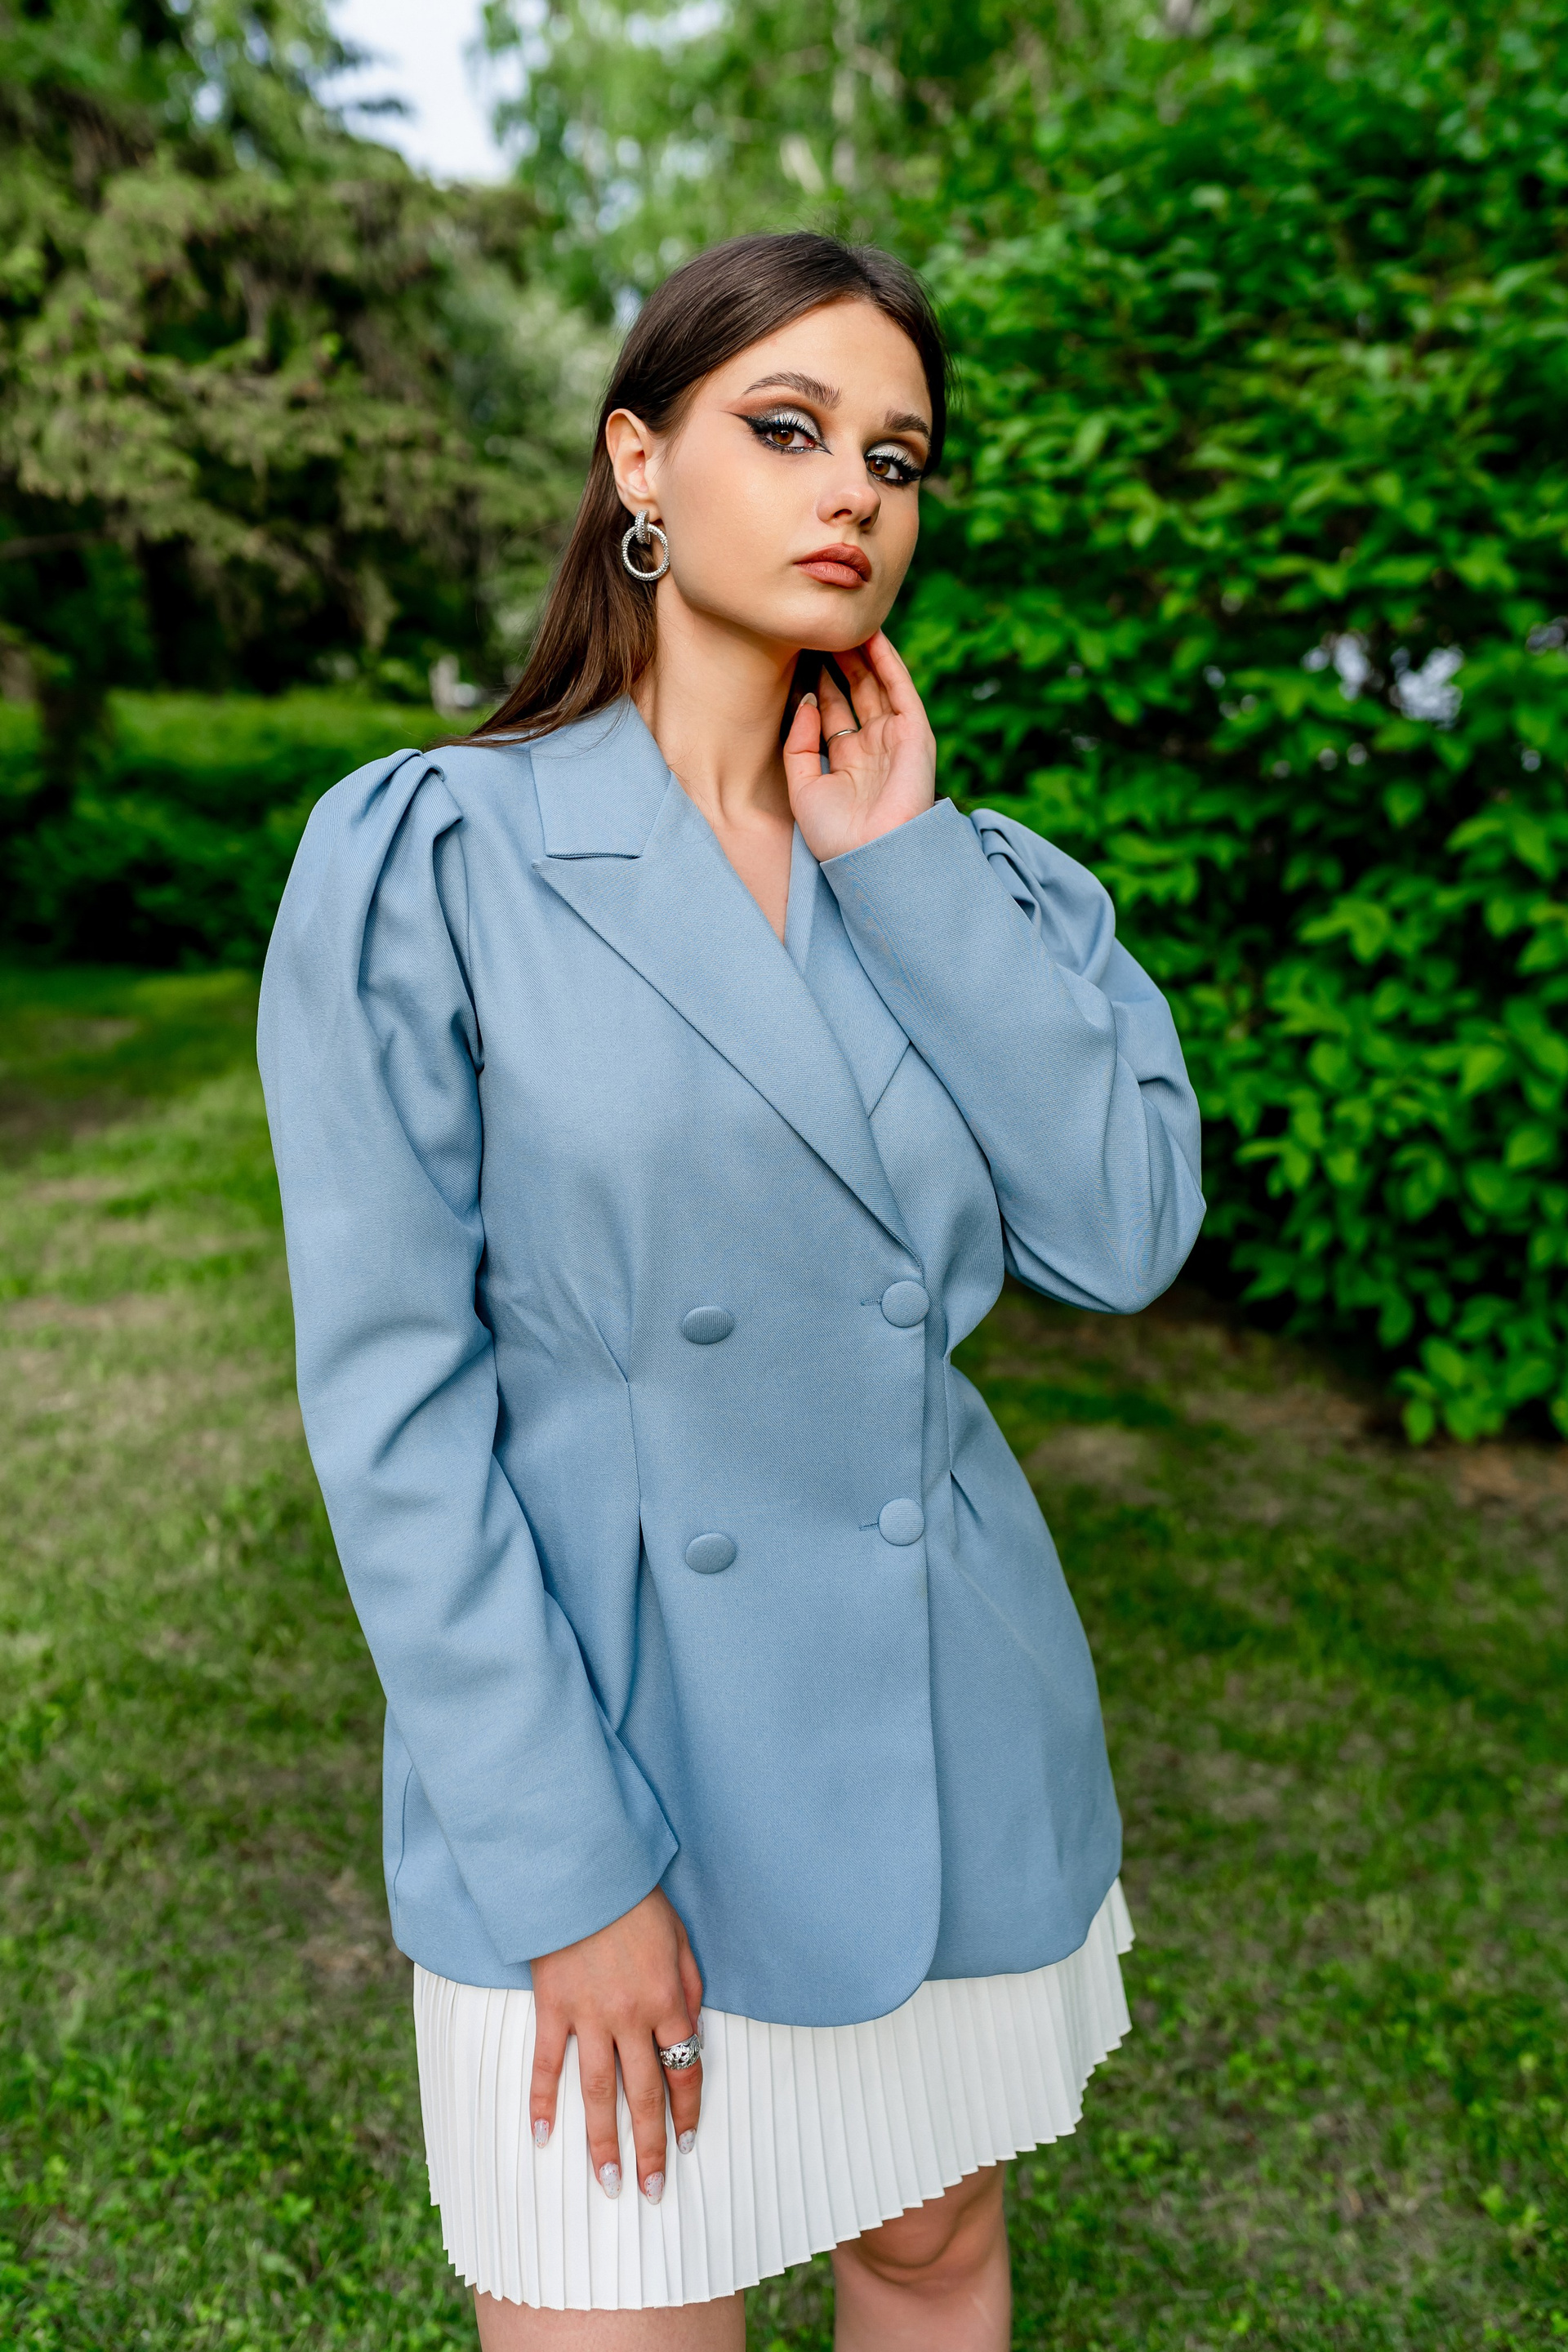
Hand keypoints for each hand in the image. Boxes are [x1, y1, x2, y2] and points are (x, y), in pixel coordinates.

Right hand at [529, 1886, 703, 2203]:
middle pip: (643, 2095)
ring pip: (598, 2092)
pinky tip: (543, 2137)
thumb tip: (690, 2033)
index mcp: (670, 2000)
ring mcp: (589, 2015)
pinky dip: (543, 2101)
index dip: (687, 2111)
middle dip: (649, 2147)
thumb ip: (689, 1991)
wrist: (586, 1872)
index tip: (687, 2143)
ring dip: (602, 2142)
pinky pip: (548, 2063)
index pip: (684, 2070)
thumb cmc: (638, 1903)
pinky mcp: (553, 2007)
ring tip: (608, 2182)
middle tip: (652, 2190)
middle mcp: (632, 2017)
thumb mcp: (682, 1942)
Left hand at [783, 629, 936, 861]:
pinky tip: (870, 634)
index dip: (815, 680)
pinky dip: (887, 660)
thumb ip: (799, 744)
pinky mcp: (915, 733)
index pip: (831, 710)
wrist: (870, 855)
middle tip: (816, 629)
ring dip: (861, 653)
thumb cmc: (835, 835)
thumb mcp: (802, 787)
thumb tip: (806, 700)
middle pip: (854, 692)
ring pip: (877, 684)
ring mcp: (894, 738)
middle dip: (837, 660)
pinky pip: (899, 688)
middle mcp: (872, 746)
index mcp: (846, 761)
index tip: (795, 652)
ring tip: (841, 622)